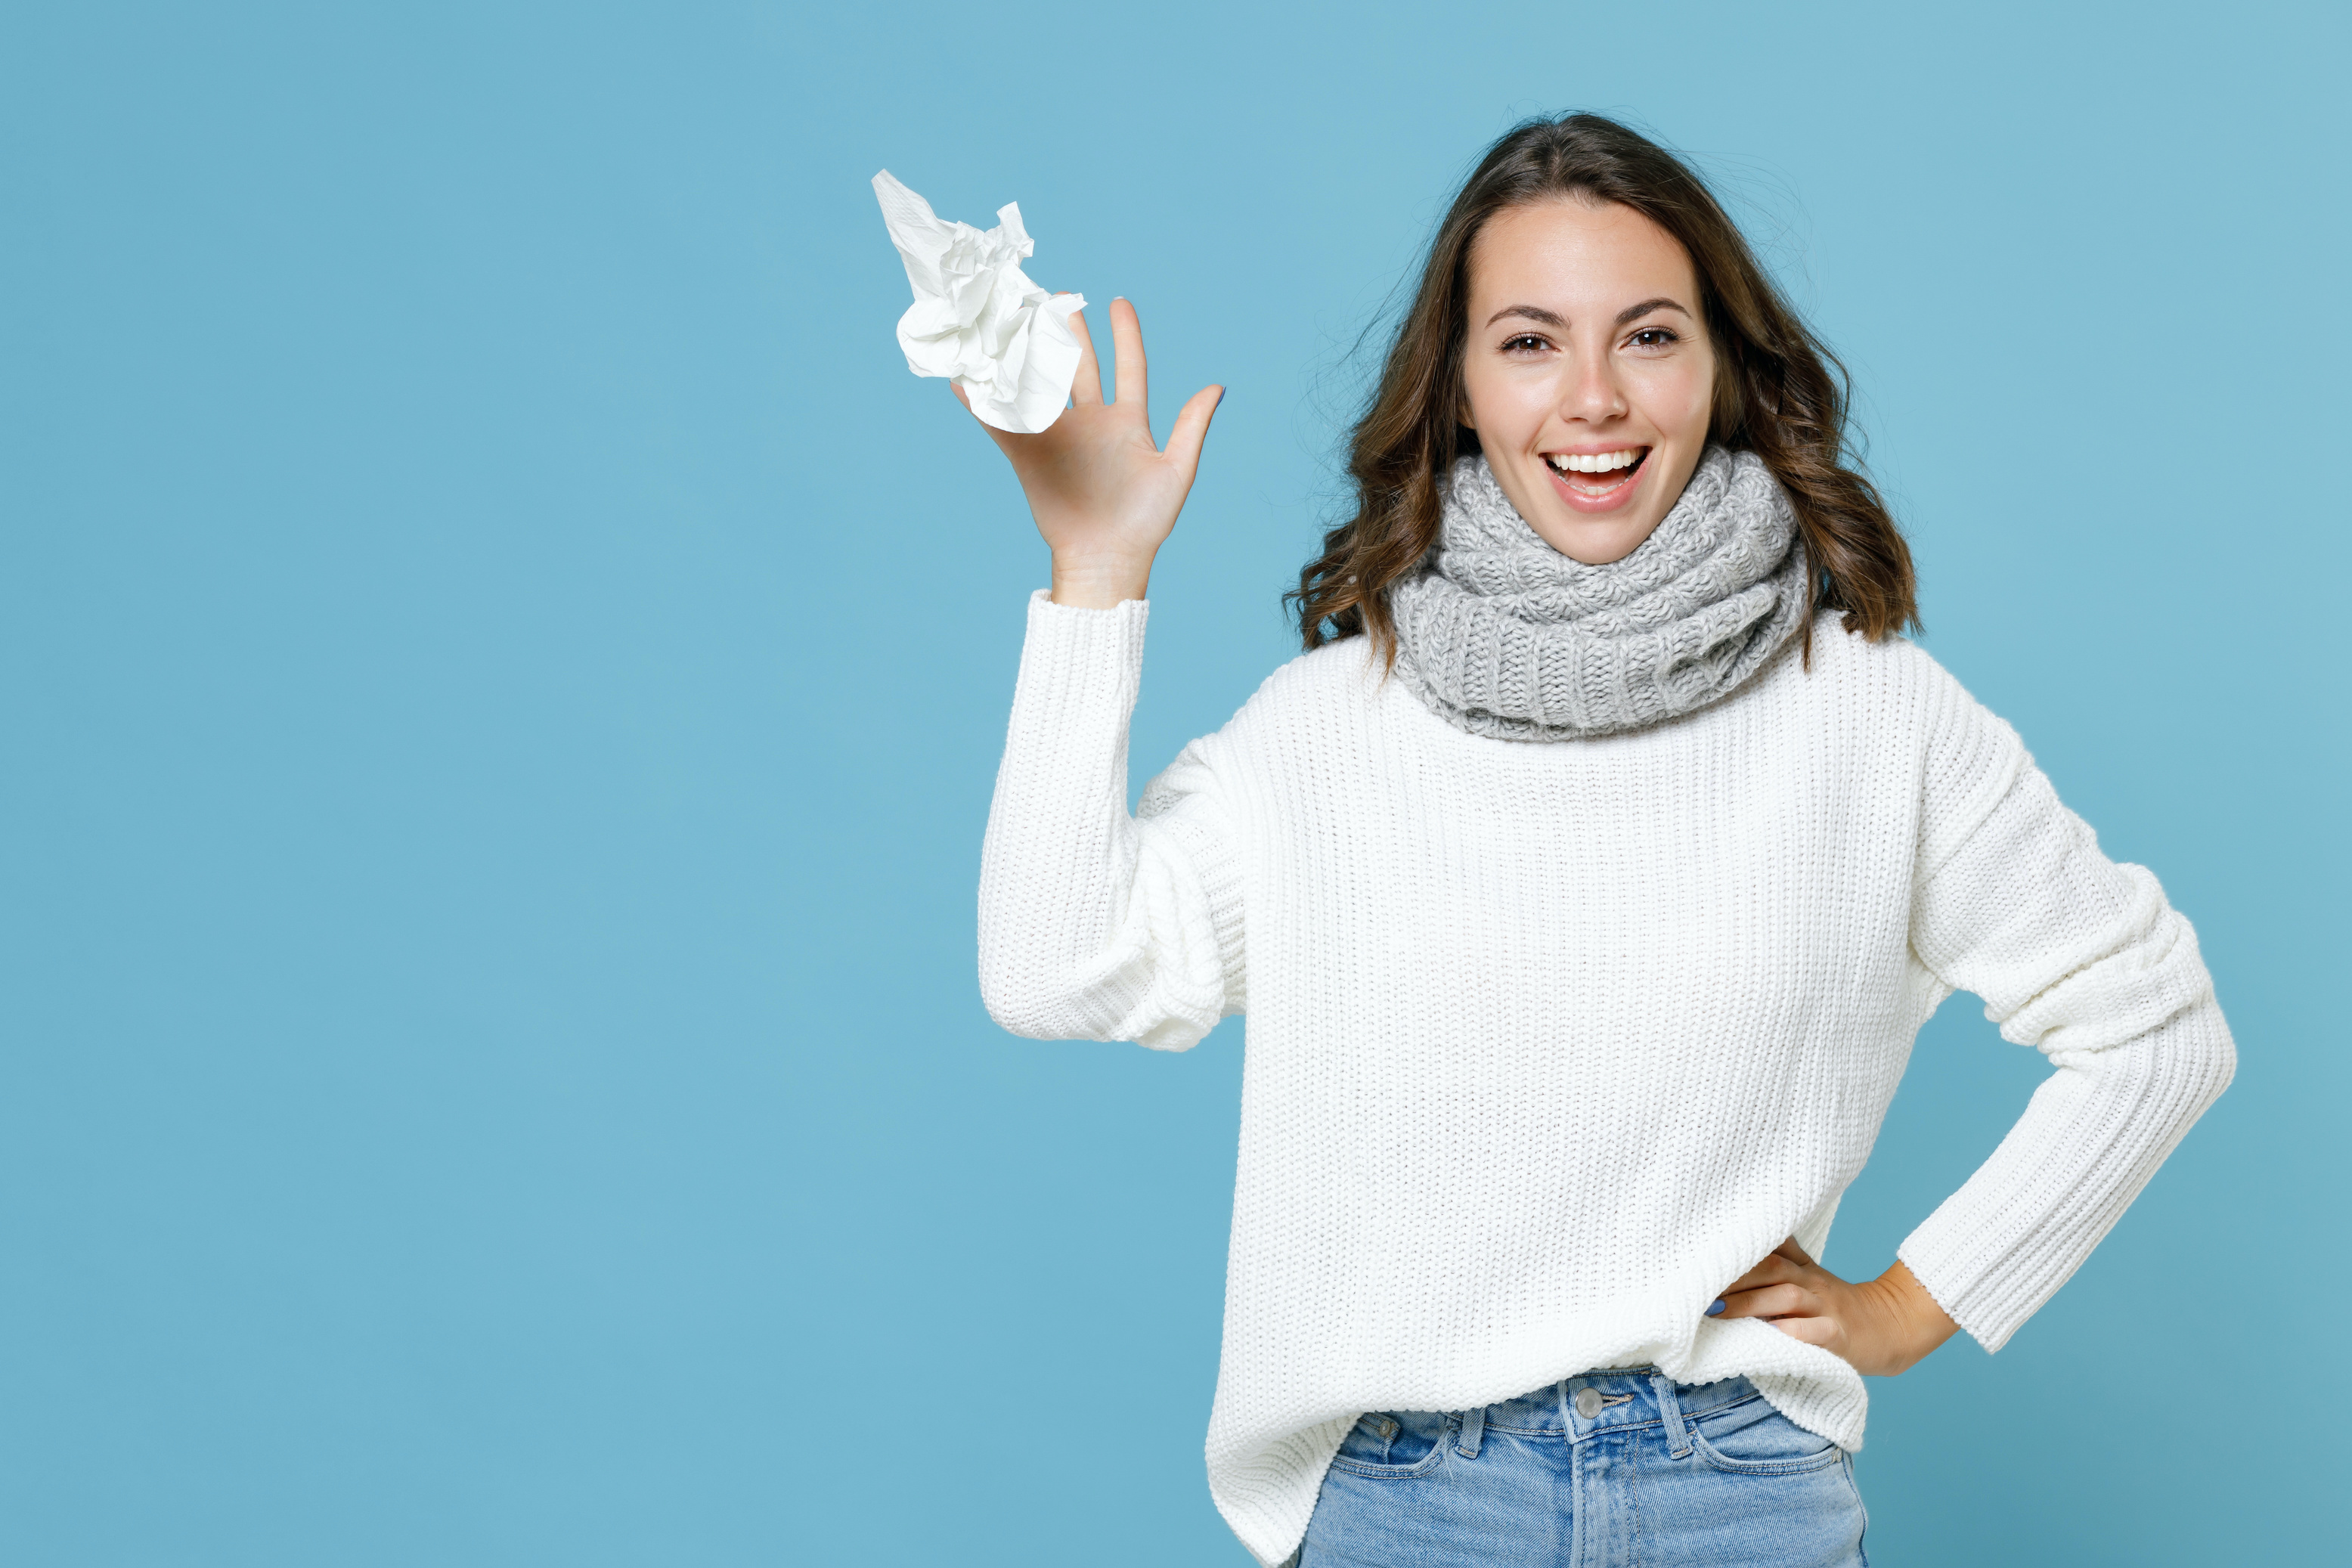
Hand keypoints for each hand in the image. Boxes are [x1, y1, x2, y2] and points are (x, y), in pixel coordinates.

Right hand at [957, 296, 1222, 607]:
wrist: (1106, 561)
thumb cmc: (1145, 523)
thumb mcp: (1176, 473)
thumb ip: (1191, 428)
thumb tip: (1217, 388)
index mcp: (1128, 422)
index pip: (1128, 367)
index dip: (1125, 334)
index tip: (1119, 302)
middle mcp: (1092, 422)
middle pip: (1079, 364)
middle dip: (1069, 330)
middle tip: (1056, 295)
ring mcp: (1059, 436)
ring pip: (1041, 383)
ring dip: (1027, 352)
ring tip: (1014, 318)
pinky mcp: (1029, 455)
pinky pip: (1003, 423)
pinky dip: (981, 401)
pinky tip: (964, 376)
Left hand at [1710, 1238, 1958, 1375]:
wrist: (1893, 1326)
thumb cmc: (1837, 1304)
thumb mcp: (1809, 1273)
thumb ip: (1779, 1255)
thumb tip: (1738, 1234)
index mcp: (1801, 1268)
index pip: (1764, 1252)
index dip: (1731, 1254)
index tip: (1695, 1260)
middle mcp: (1811, 1283)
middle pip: (1771, 1269)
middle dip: (1732, 1278)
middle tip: (1695, 1291)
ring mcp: (1827, 1309)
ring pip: (1787, 1297)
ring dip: (1751, 1304)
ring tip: (1718, 1314)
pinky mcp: (1840, 1338)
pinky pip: (1814, 1333)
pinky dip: (1789, 1334)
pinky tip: (1766, 1337)